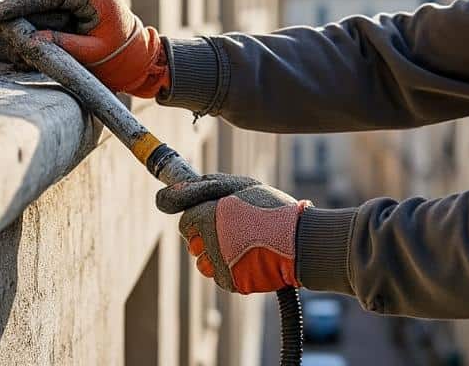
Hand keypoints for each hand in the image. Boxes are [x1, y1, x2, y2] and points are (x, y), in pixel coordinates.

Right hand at [0, 0, 169, 96]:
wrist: (138, 58)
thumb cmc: (119, 58)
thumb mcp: (90, 54)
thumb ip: (62, 44)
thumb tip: (29, 40)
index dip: (24, 0)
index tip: (2, 11)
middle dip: (22, 0)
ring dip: (28, 3)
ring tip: (9, 21)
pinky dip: (38, 6)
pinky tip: (25, 20)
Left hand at [156, 173, 309, 293]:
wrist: (302, 240)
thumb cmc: (273, 209)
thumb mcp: (240, 187)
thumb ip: (203, 187)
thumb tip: (165, 194)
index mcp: (208, 215)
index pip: (186, 223)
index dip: (199, 219)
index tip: (217, 217)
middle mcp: (210, 241)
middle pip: (192, 245)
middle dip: (206, 239)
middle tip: (234, 231)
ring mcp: (220, 263)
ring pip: (204, 264)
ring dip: (218, 256)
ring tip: (245, 245)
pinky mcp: (232, 282)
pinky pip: (222, 277)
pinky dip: (233, 270)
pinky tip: (253, 258)